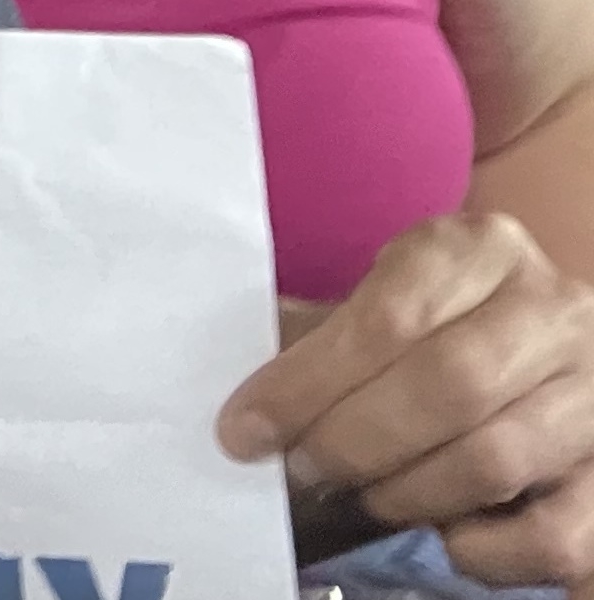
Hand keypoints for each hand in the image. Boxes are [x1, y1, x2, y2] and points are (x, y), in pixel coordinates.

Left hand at [221, 213, 593, 584]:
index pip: (389, 317)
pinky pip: (552, 538)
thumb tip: (244, 416)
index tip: (245, 430)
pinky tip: (447, 532)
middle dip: (354, 440)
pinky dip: (485, 551)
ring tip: (367, 493)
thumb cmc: (434, 330)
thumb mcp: (384, 303)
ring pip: (495, 460)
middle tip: (304, 468)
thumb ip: (320, 343)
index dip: (307, 383)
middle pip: (447, 386)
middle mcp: (557, 312)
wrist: (538, 353)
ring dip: (408, 492)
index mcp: (481, 251)